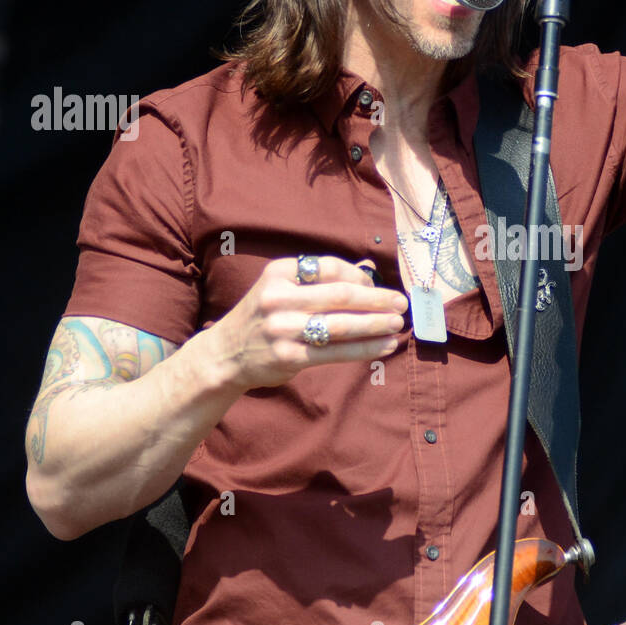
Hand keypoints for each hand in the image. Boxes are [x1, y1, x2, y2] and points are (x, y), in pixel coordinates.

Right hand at [210, 256, 407, 389]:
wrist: (224, 354)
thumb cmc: (262, 316)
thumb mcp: (279, 288)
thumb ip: (317, 280)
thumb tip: (368, 270)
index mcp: (278, 273)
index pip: (328, 267)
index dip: (359, 277)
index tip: (376, 286)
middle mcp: (279, 298)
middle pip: (340, 296)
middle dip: (376, 300)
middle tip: (401, 303)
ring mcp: (283, 329)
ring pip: (341, 325)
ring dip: (375, 324)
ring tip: (397, 324)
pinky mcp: (290, 357)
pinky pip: (337, 352)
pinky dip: (365, 348)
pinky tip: (385, 345)